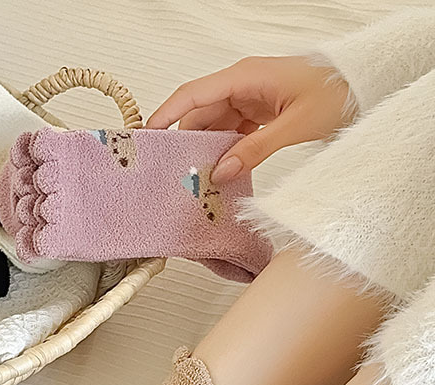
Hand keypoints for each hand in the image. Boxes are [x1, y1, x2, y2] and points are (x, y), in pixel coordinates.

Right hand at [145, 56, 355, 181]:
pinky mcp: (258, 113)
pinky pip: (231, 133)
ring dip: (206, 152)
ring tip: (198, 178)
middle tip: (173, 173)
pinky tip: (222, 172)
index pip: (192, 95)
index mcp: (245, 76)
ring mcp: (250, 99)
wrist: (368, 86)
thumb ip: (254, 150)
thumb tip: (219, 173)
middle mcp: (242, 85)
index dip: (165, 116)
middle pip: (199, 115)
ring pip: (214, 127)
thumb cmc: (337, 92)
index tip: (144, 138)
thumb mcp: (295, 125)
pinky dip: (225, 152)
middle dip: (185, 143)